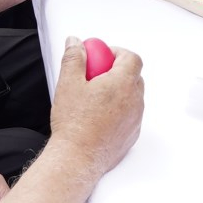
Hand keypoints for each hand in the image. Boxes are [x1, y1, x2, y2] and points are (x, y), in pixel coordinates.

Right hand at [51, 37, 144, 175]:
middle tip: (96, 76)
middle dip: (117, 71)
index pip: (132, 58)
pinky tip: (98, 116)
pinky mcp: (132, 135)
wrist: (77, 158)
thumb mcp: (68, 83)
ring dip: (118, 92)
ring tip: (95, 97)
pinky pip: (130, 115)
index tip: (103, 56)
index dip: (118, 53)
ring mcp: (135, 120)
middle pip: (134, 76)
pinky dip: (119, 111)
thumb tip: (76, 43)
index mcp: (123, 84)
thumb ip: (74, 57)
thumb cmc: (74, 124)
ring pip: (132, 97)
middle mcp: (134, 101)